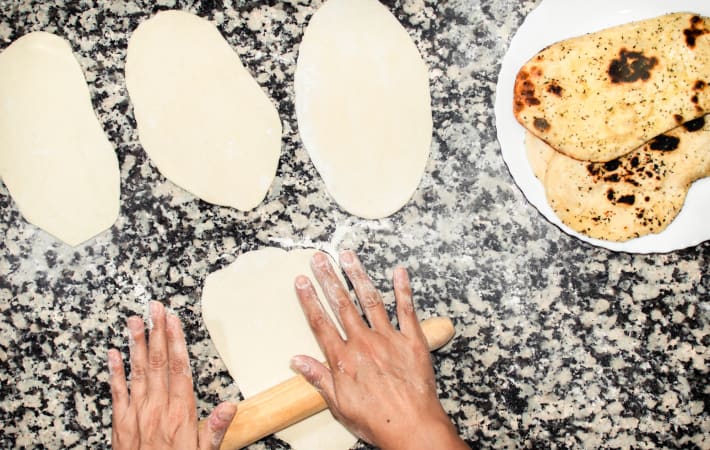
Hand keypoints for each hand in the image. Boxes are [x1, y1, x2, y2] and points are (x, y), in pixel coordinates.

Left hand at [108, 301, 236, 449]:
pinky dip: (114, 371)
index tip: (174, 320)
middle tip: (155, 308)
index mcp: (180, 415)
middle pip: (158, 363)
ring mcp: (136, 415)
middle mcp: (156, 410)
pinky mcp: (120, 424)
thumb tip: (230, 405)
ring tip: (135, 321)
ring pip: (137, 372)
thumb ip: (214, 429)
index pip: (179, 369)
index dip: (177, 342)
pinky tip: (113, 353)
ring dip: (136, 344)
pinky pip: (117, 392)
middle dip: (157, 333)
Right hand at [290, 251, 468, 449]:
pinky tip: (399, 271)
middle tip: (320, 258)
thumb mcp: (339, 405)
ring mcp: (388, 339)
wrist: (413, 427)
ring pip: (370, 300)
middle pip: (342, 304)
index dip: (309, 300)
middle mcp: (363, 343)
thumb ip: (319, 378)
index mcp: (344, 359)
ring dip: (358, 275)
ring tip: (348, 256)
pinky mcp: (412, 340)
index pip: (321, 322)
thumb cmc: (376, 420)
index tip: (301, 281)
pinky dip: (403, 289)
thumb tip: (297, 361)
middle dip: (329, 278)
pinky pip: (407, 310)